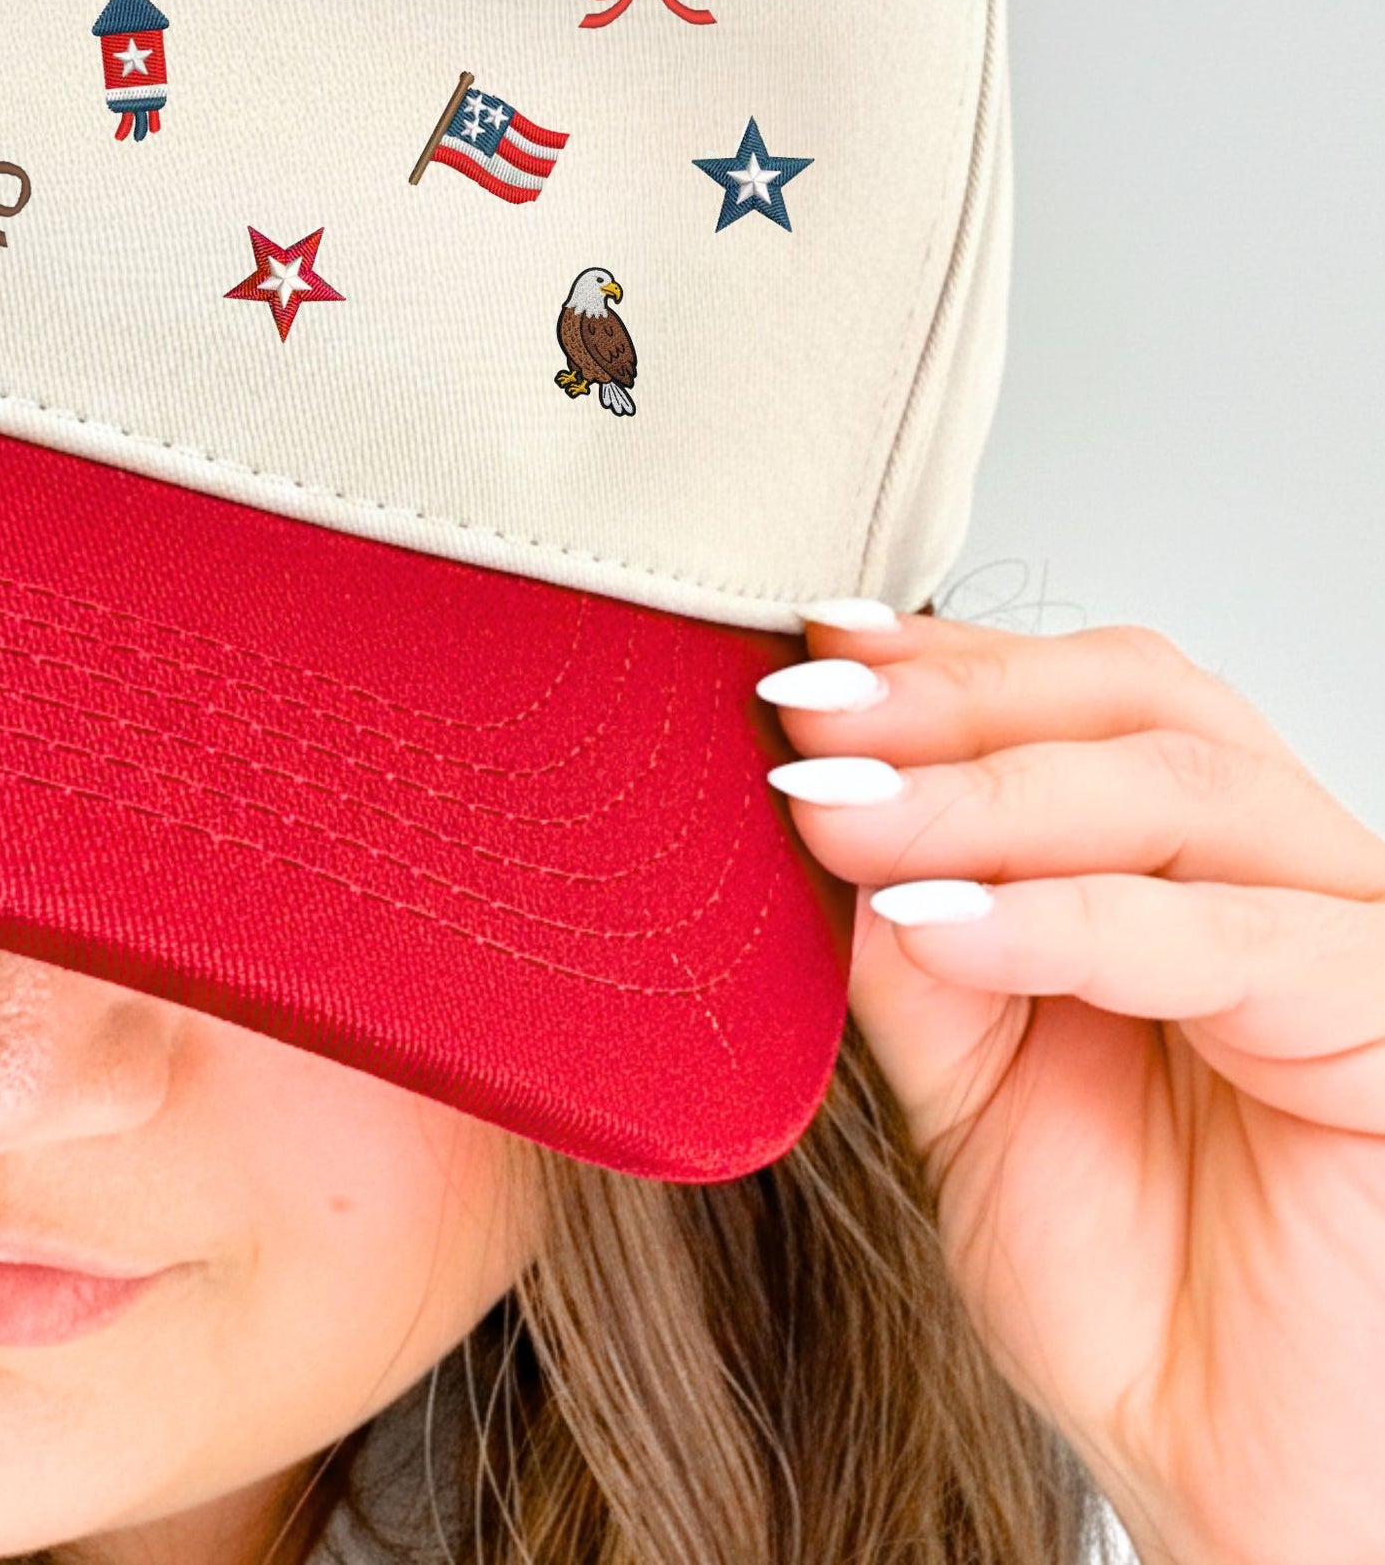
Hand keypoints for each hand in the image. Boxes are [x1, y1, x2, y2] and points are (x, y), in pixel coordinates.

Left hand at [760, 609, 1384, 1564]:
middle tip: (806, 716)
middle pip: (1136, 705)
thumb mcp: (965, 1090)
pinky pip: (1236, 939)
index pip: (1077, 700)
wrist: (1229, 1478)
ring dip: (988, 790)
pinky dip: (1072, 917)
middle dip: (952, 703)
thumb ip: (912, 953)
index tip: (805, 658)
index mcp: (1181, 867)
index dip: (943, 664)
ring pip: (1184, 788)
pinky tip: (941, 926)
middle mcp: (1280, 876)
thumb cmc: (1124, 1286)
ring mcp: (1350, 938)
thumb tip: (829, 808)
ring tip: (841, 811)